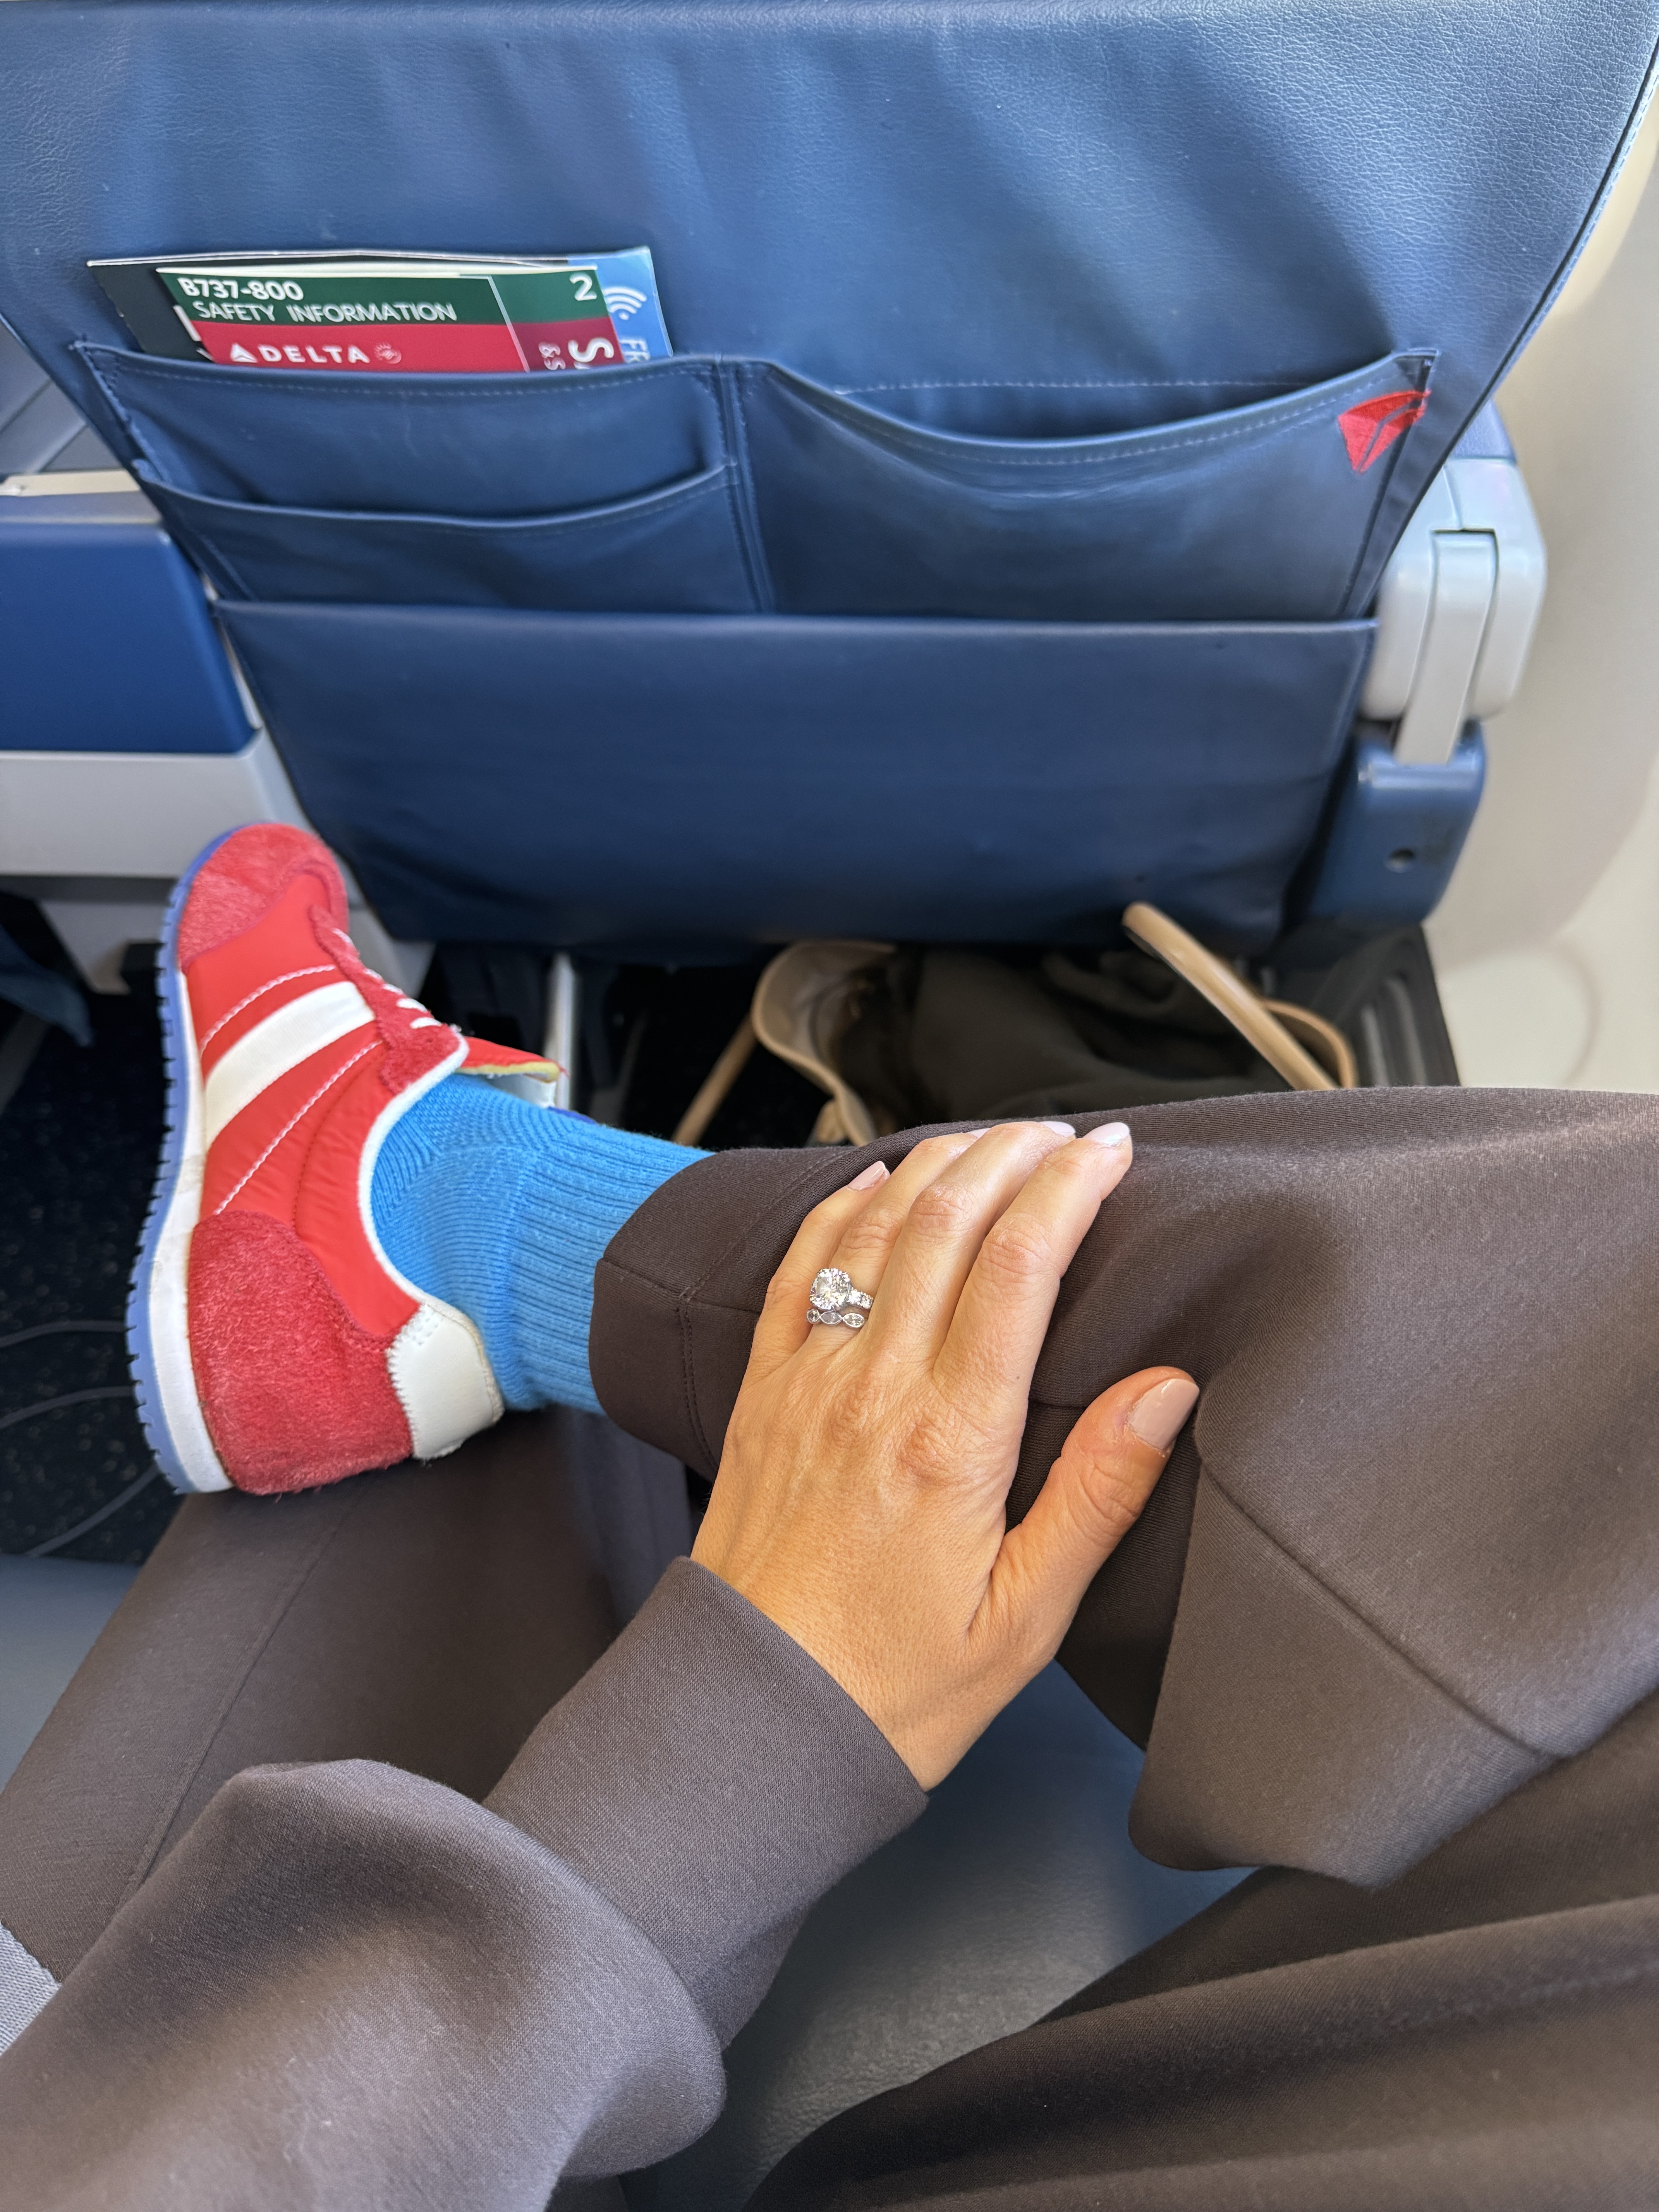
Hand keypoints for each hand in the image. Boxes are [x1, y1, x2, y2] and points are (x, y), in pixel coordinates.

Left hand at [692, 1122, 1197, 1786]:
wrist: (756, 1717)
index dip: (1070, 1189)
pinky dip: (839, 1206)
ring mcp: (809, 1383)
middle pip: (946, 1222)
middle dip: (1012, 1154)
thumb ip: (1098, 1493)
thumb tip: (1167, 1390)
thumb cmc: (898, 1684)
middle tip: (1065, 1132)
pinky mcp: (763, 1394)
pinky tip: (874, 1178)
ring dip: (936, 1165)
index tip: (1112, 1152)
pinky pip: (798, 1269)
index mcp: (950, 1440)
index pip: (1019, 1267)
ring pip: (873, 1229)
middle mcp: (873, 1391)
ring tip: (993, 1138)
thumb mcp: (1026, 1616)